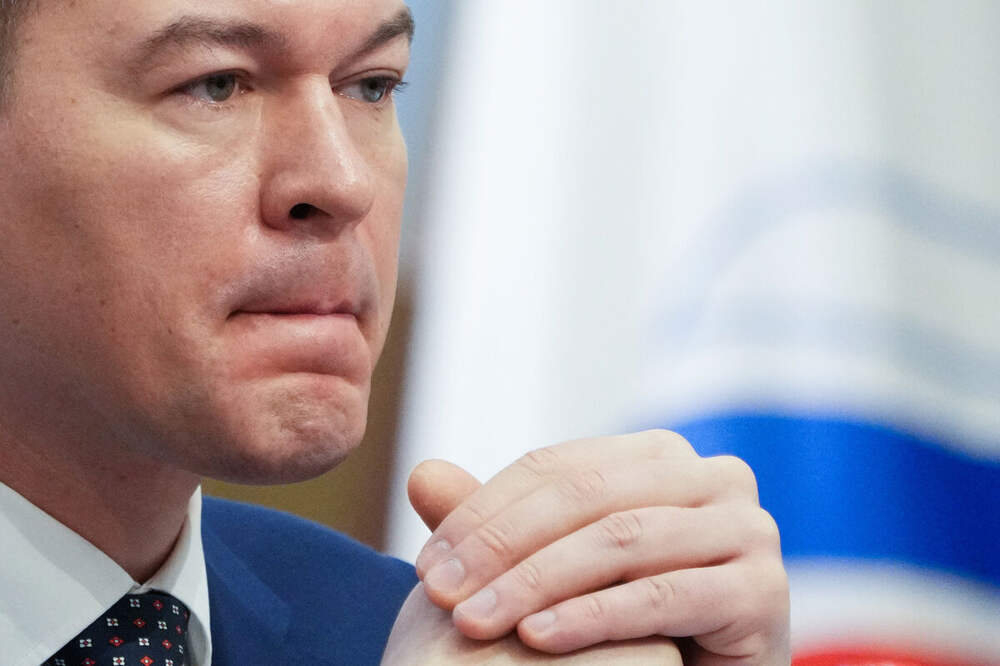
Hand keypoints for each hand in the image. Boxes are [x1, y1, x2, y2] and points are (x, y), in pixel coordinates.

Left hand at [408, 430, 789, 664]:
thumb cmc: (626, 619)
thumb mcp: (554, 566)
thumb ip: (497, 523)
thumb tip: (420, 474)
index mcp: (658, 456)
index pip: (554, 467)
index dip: (481, 511)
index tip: (424, 564)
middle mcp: (711, 476)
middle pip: (585, 496)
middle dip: (502, 546)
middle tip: (439, 594)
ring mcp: (747, 527)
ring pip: (621, 540)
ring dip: (536, 582)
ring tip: (475, 620)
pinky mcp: (764, 589)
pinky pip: (663, 595)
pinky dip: (593, 616)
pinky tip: (537, 639)